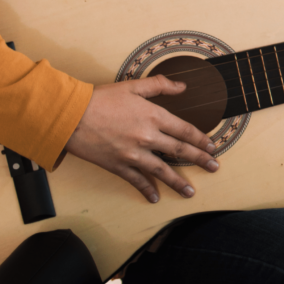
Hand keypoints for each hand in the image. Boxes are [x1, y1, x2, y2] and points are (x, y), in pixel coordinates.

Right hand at [65, 75, 219, 202]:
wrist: (69, 116)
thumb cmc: (99, 99)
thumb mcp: (132, 86)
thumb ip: (159, 85)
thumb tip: (182, 86)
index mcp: (154, 116)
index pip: (185, 130)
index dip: (201, 139)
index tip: (212, 147)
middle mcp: (148, 137)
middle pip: (180, 151)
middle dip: (200, 160)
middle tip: (215, 168)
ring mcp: (133, 154)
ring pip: (163, 170)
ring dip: (178, 182)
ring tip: (191, 192)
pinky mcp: (118, 165)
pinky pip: (137, 180)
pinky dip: (147, 189)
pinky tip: (155, 198)